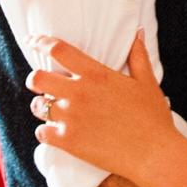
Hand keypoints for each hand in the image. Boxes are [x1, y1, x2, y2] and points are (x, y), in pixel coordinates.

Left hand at [28, 33, 180, 178]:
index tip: (32, 41)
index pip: (58, 50)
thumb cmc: (153, 118)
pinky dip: (45, 132)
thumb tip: (138, 32)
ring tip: (52, 110)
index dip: (40, 42)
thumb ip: (138, 55)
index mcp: (96, 75)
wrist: (154, 154)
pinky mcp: (68, 142)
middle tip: (42, 84)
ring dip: (42, 106)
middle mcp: (79, 93)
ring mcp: (71, 118)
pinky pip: (41, 133)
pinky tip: (55, 132)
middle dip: (35, 79)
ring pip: (37, 106)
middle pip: (37, 78)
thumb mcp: (147, 82)